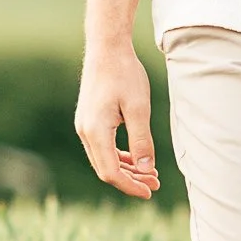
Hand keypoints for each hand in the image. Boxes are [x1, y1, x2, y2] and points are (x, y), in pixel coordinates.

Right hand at [74, 39, 162, 198]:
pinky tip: (137, 158)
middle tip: (155, 184)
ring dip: (127, 169)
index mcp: (95, 131)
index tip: (150, 192)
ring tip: (151, 174)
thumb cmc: (125, 74)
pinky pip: (103, 148)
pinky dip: (120, 156)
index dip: (130, 186)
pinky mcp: (89, 121)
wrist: (107, 49)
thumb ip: (142, 140)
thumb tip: (146, 170)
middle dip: (131, 180)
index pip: (111, 172)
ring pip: (104, 160)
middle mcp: (85, 132)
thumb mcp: (139, 108)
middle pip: (106, 169)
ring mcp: (85, 126)